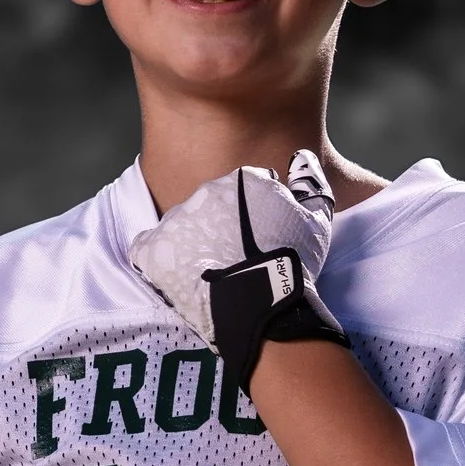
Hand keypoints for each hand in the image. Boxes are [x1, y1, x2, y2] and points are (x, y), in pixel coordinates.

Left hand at [129, 149, 347, 400]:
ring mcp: (178, 220)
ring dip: (192, 243)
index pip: (246, 189)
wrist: (261, 306)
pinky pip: (148, 248)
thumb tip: (302, 159)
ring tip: (208, 274)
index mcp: (243, 181)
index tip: (260, 240)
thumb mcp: (316, 222)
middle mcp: (206, 192)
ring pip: (182, 227)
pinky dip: (159, 259)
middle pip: (211, 206)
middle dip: (221, 227)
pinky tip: (176, 276)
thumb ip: (311, 185)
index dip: (255, 215)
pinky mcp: (155, 249)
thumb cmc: (292, 266)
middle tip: (234, 259)